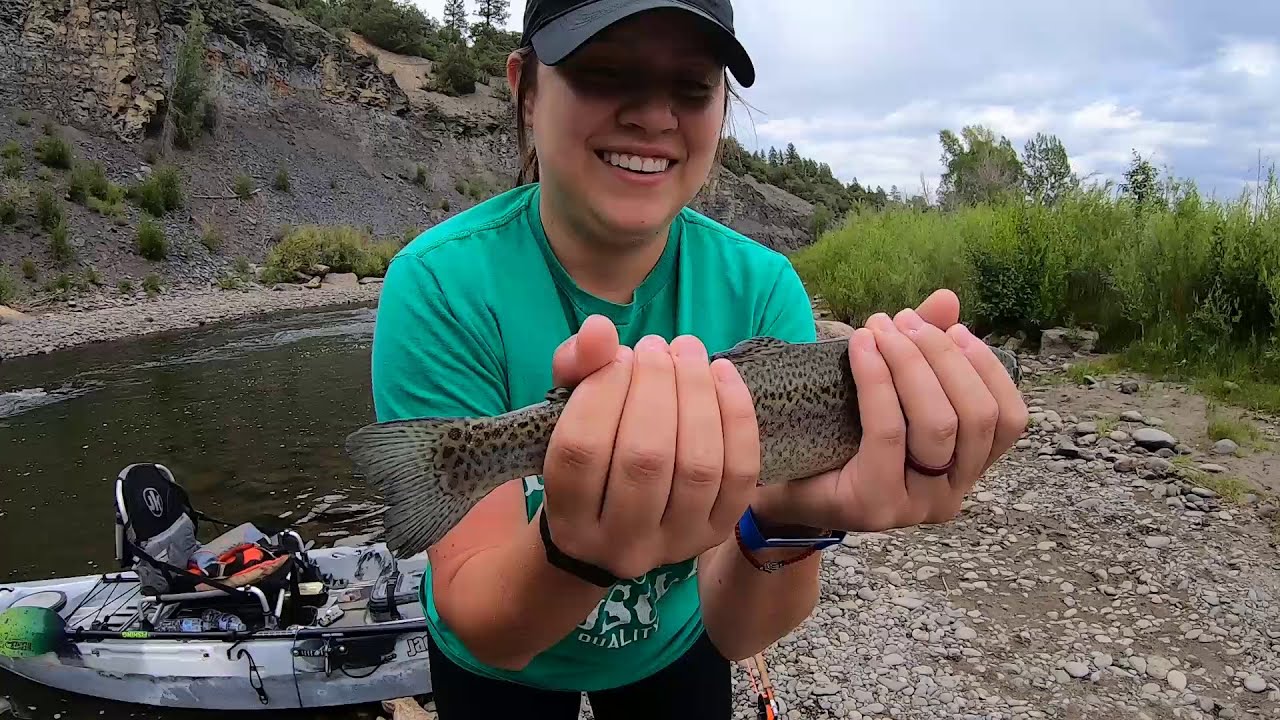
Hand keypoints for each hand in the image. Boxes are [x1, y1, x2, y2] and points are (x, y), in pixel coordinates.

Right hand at [538, 316, 760, 579]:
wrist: (620, 527)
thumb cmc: (590, 458)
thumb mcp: (567, 415)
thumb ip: (577, 369)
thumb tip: (599, 330)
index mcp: (569, 520)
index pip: (582, 449)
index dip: (603, 390)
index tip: (618, 355)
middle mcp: (621, 545)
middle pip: (644, 458)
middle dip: (655, 387)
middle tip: (655, 347)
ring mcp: (675, 543)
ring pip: (696, 465)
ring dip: (697, 394)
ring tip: (687, 351)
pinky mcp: (718, 531)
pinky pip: (739, 473)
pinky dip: (736, 416)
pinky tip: (722, 373)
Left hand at [755, 289, 1027, 531]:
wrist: (778, 481)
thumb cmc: (839, 433)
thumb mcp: (888, 386)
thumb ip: (923, 348)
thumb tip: (948, 299)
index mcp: (967, 468)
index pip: (1009, 419)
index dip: (986, 368)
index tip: (953, 328)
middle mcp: (951, 495)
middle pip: (976, 417)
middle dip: (942, 357)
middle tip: (903, 322)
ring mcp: (916, 505)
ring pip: (938, 425)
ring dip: (911, 364)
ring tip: (881, 329)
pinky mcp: (876, 503)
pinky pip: (889, 432)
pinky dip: (878, 380)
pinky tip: (861, 346)